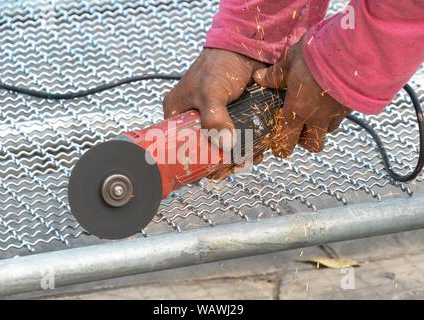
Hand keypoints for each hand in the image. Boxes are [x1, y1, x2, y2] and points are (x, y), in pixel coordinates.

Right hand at [163, 49, 265, 178]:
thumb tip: (225, 144)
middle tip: (230, 168)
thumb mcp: (211, 92)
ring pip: (220, 146)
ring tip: (246, 161)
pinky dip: (246, 147)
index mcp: (177, 112)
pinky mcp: (232, 117)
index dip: (189, 161)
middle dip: (216, 161)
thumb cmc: (220, 64)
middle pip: (201, 149)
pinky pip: (236, 138)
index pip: (177, 145)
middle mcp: (193, 117)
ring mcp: (214, 118)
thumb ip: (215, 118)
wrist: (247, 48)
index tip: (205, 173)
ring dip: (234, 156)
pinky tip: (255, 152)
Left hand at [253, 40, 351, 156]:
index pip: (287, 142)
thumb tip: (258, 77)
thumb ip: (276, 74)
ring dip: (321, 127)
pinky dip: (335, 114)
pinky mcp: (353, 105)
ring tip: (316, 111)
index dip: (282, 148)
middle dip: (305, 141)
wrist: (355, 51)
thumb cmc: (317, 56)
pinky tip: (331, 99)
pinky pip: (342, 117)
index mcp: (296, 110)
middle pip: (312, 145)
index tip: (279, 147)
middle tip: (299, 129)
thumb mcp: (291, 61)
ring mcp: (337, 113)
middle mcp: (316, 118)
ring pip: (328, 132)